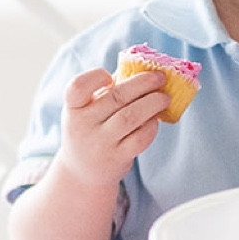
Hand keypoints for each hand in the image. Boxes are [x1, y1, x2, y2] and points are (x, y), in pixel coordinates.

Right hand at [51, 67, 168, 186]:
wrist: (82, 172)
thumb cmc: (92, 129)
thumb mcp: (89, 109)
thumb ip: (109, 89)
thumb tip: (142, 67)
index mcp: (73, 107)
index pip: (77, 87)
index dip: (95, 77)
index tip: (110, 77)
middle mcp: (82, 125)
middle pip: (116, 97)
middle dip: (143, 83)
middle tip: (160, 78)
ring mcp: (99, 143)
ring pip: (130, 117)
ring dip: (153, 103)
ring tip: (165, 97)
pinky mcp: (116, 158)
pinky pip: (140, 138)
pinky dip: (152, 125)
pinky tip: (156, 119)